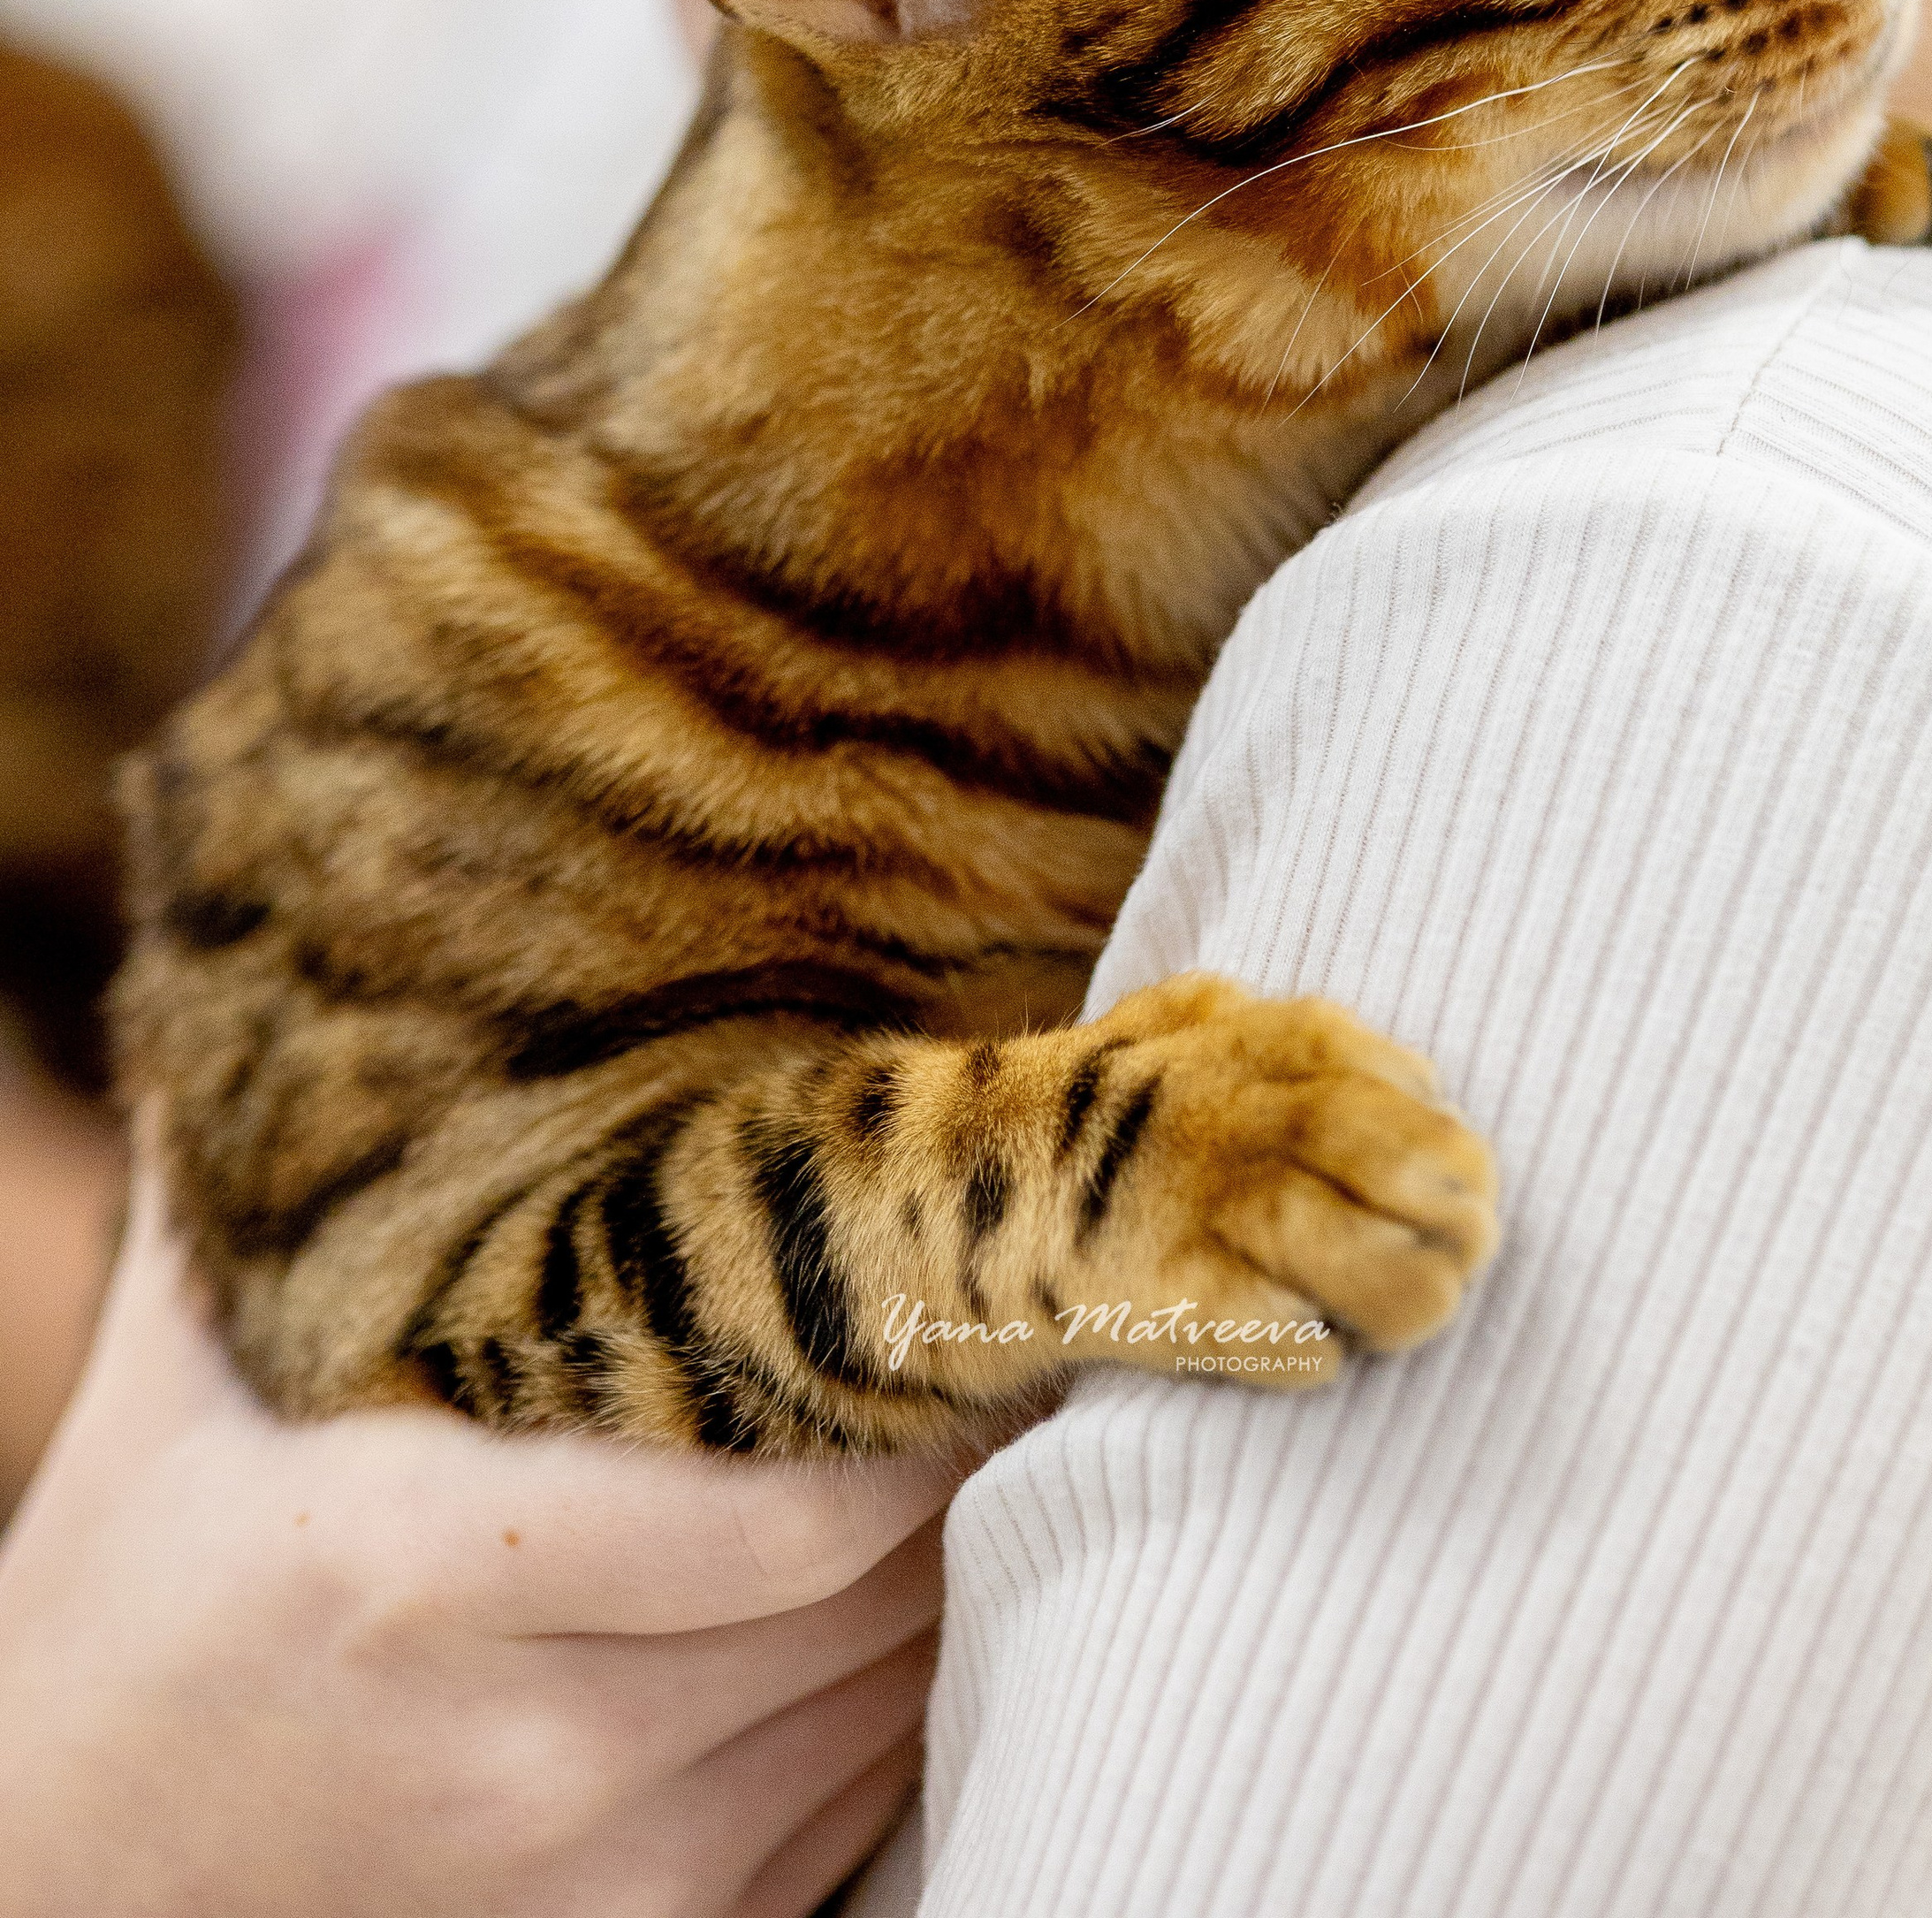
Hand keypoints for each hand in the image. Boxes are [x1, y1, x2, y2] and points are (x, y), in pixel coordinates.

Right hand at [0, 1166, 964, 1917]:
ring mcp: (593, 1887)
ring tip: (957, 1439)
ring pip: (888, 1711)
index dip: (920, 1398)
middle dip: (959, 1466)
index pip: (802, 1509)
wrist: (56, 1889)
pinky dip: (887, 1700)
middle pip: (876, 1604)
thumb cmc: (137, 1594)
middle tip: (997, 1332)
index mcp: (424, 1571)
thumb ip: (268, 1175)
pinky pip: (853, 1817)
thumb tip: (298, 948)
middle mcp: (530, 1751)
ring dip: (943, 1578)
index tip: (954, 1283)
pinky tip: (874, 1593)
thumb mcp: (187, 1373)